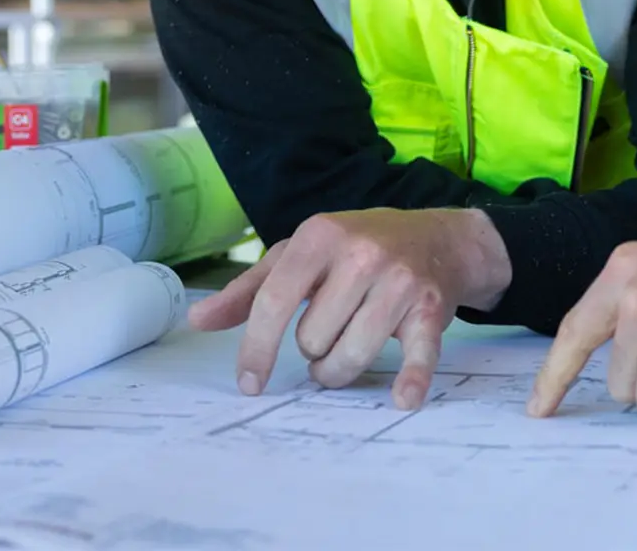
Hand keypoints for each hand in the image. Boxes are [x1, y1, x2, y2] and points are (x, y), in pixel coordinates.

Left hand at [185, 208, 509, 409]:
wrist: (439, 239)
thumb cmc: (356, 250)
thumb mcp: (299, 257)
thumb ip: (248, 291)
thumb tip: (197, 320)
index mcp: (319, 237)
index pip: (274, 302)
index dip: (256, 349)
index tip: (249, 383)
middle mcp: (360, 254)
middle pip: (312, 339)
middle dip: (314, 348)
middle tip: (329, 332)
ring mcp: (398, 281)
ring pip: (350, 356)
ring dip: (340, 369)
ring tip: (345, 350)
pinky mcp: (431, 309)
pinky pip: (416, 355)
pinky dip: (410, 381)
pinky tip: (402, 399)